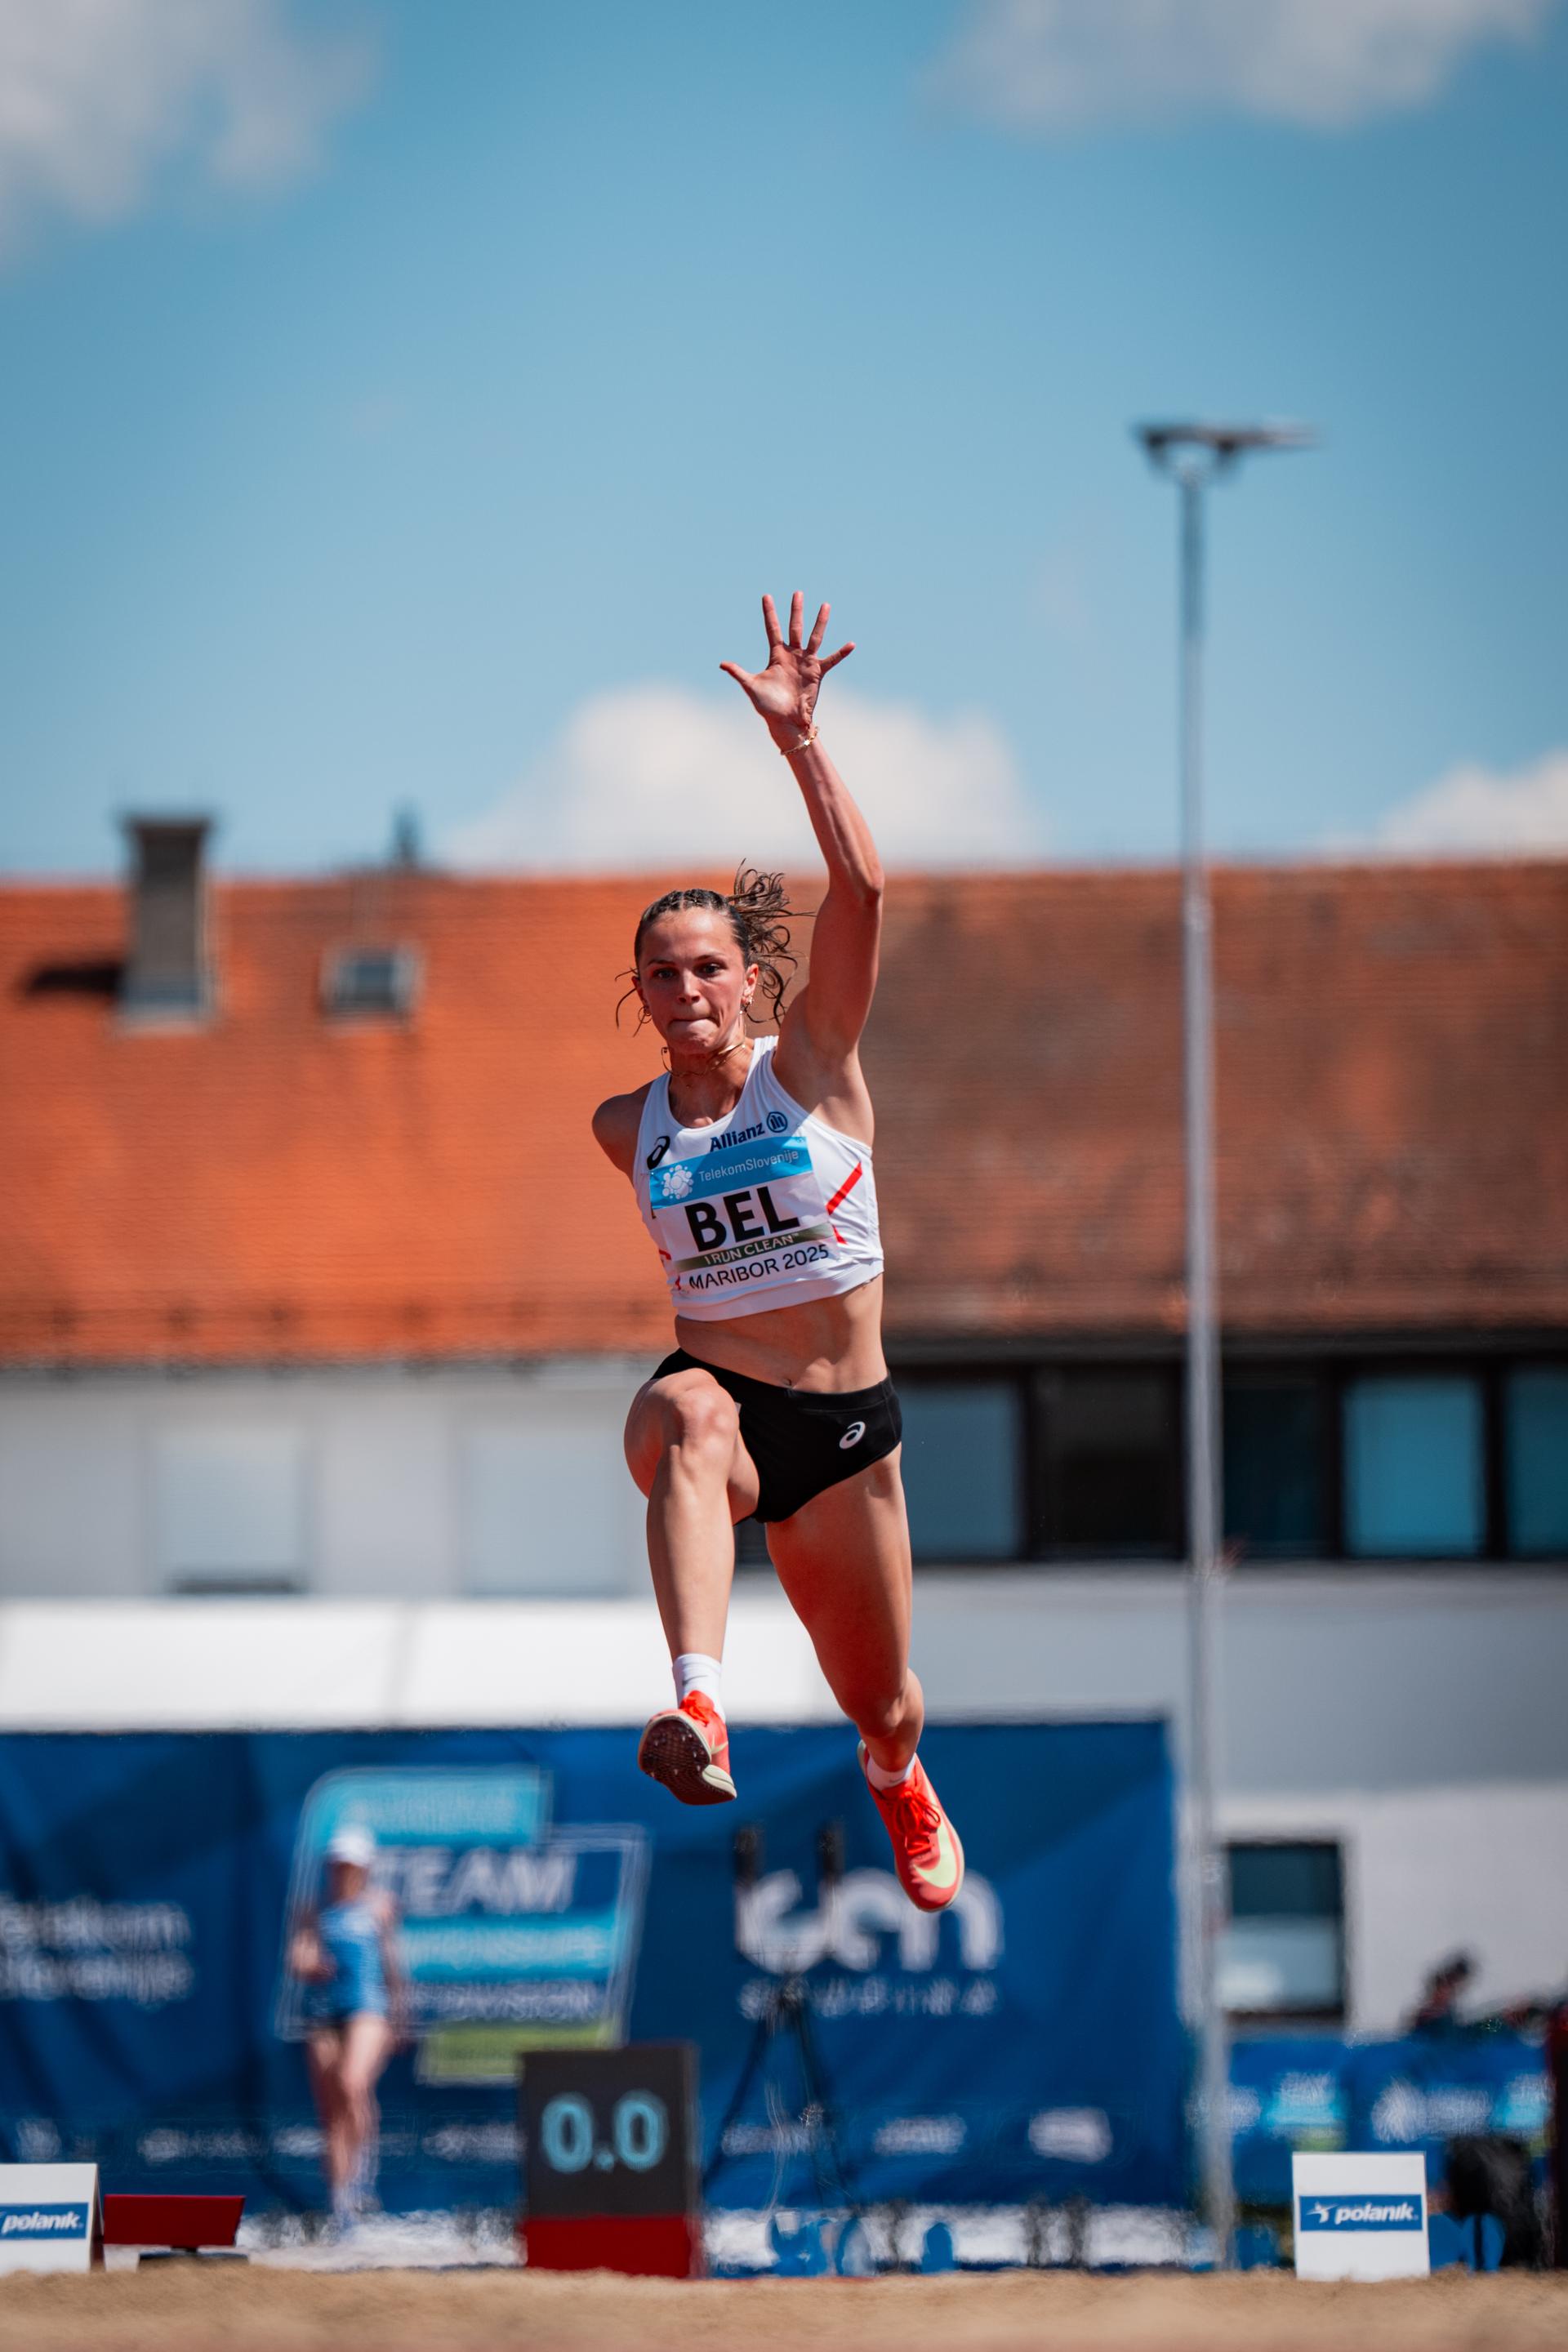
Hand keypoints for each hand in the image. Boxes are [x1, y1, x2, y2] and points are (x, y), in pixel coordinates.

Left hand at [720, 592, 853, 744]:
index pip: (772, 629)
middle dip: (795, 610)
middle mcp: (792, 655)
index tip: (766, 596)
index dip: (769, 613)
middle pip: (794, 627)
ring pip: (814, 637)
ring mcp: (806, 662)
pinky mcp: (817, 672)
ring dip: (819, 622)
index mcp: (776, 655)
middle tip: (797, 593)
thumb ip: (739, 673)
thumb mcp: (751, 687)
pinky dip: (841, 653)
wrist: (786, 721)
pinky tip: (851, 644)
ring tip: (825, 605)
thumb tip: (722, 664)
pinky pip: (831, 660)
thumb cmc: (768, 706)